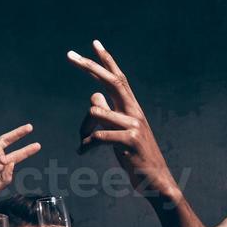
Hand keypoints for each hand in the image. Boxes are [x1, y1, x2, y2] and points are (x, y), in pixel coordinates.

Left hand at [69, 40, 180, 201]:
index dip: (106, 61)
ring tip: (82, 142)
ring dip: (83, 129)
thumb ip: (109, 113)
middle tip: (70, 55)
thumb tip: (95, 96)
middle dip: (89, 66)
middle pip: (111, 81)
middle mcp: (135, 112)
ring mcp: (134, 125)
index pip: (118, 78)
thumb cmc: (136, 158)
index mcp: (132, 109)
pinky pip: (98, 135)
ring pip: (96, 111)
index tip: (95, 43)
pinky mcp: (130, 140)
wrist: (157, 183)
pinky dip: (86, 145)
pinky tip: (83, 152)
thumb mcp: (120, 132)